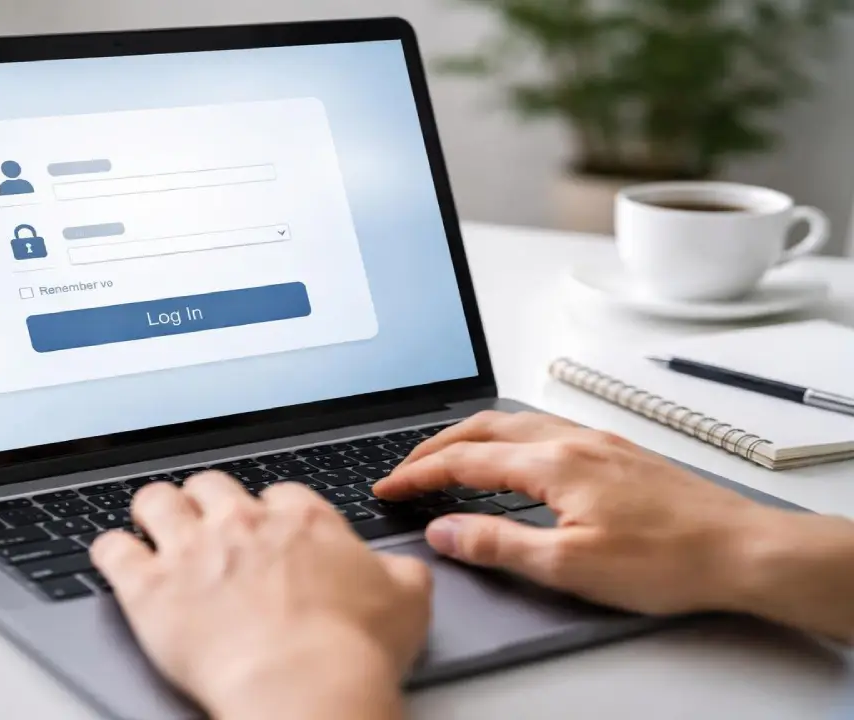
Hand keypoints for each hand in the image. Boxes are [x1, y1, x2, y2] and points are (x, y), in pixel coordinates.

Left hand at [91, 472, 431, 719]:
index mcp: (301, 520)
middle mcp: (241, 523)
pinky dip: (111, 549)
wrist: (304, 686)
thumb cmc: (354, 651)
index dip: (269, 514)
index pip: (277, 494)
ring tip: (154, 523)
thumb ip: (399, 572)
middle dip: (209, 502)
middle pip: (212, 486)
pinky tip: (116, 555)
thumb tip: (400, 569)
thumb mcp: (407, 602)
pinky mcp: (148, 588)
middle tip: (209, 525)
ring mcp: (191, 550)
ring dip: (155, 510)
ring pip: (157, 500)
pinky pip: (113, 548)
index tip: (267, 532)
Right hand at [374, 411, 771, 615]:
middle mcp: (572, 439)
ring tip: (446, 458)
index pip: (466, 460)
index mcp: (554, 462)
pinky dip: (507, 437)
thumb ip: (498, 544)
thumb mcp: (569, 566)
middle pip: (484, 427)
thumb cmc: (668, 559)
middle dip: (436, 445)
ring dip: (471, 436)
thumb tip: (444, 531)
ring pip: (515, 421)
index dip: (419, 474)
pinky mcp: (617, 451)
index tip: (389, 487)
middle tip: (405, 469)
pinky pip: (544, 427)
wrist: (742, 549)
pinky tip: (512, 457)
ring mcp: (597, 440)